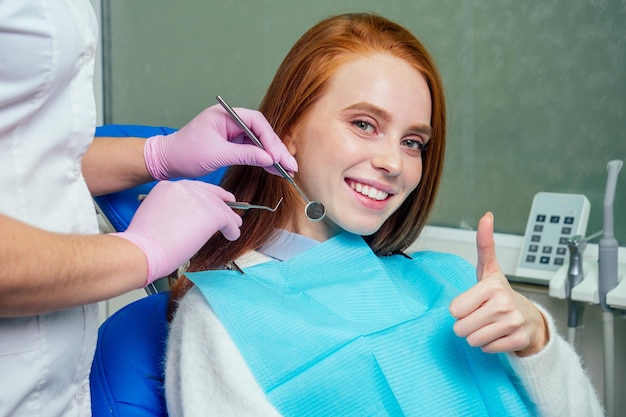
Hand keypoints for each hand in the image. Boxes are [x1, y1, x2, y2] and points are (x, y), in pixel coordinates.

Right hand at [112, 180, 241, 285]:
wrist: (144, 250)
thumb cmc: (145, 241)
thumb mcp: (156, 213)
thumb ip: (174, 208)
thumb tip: (189, 217)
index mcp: (167, 186)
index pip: (194, 188)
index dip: (209, 195)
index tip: (218, 200)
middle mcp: (183, 188)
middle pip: (210, 194)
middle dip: (222, 204)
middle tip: (231, 213)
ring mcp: (197, 199)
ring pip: (220, 207)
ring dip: (229, 219)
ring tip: (234, 227)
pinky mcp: (209, 214)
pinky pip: (227, 220)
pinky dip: (231, 229)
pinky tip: (232, 235)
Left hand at [144, 104, 297, 179]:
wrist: (166, 161)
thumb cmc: (185, 153)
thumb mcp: (217, 154)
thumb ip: (244, 155)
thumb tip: (268, 159)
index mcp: (225, 115)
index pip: (256, 122)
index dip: (270, 139)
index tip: (277, 156)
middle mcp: (230, 121)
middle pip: (261, 132)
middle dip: (276, 149)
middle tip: (290, 165)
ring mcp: (231, 132)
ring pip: (258, 142)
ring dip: (272, 156)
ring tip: (286, 170)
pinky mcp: (231, 144)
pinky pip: (251, 150)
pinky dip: (262, 160)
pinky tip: (273, 169)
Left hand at [449, 212, 547, 356]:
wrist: (530, 318)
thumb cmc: (501, 294)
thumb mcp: (489, 269)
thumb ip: (484, 244)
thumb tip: (486, 216)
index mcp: (492, 285)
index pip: (454, 310)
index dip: (460, 309)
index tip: (473, 303)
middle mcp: (504, 304)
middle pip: (461, 328)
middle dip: (466, 325)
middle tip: (480, 316)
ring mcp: (513, 323)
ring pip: (473, 340)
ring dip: (477, 336)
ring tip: (489, 325)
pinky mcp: (518, 340)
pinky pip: (487, 349)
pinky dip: (490, 345)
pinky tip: (499, 334)